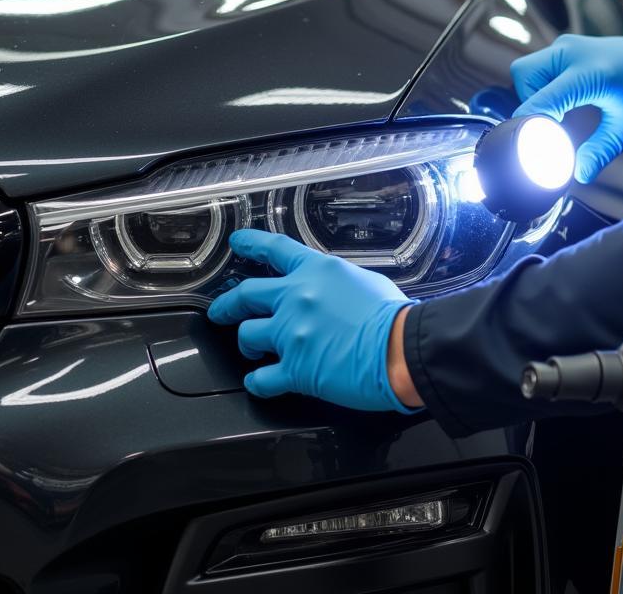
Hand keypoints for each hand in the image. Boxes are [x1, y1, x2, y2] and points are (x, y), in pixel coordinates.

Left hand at [207, 229, 415, 412]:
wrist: (401, 348)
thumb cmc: (392, 316)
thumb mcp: (364, 280)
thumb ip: (337, 283)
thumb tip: (331, 291)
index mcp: (316, 271)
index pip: (274, 249)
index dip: (250, 242)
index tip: (237, 242)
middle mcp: (296, 297)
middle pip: (245, 294)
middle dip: (228, 304)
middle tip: (221, 310)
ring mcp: (291, 333)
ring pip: (247, 335)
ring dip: (246, 344)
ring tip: (252, 352)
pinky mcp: (295, 368)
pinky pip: (261, 378)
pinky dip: (257, 381)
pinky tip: (259, 381)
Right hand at [509, 24, 622, 182]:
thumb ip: (600, 151)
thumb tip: (579, 174)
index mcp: (590, 73)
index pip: (541, 101)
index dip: (532, 127)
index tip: (538, 145)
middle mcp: (572, 53)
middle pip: (523, 77)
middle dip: (530, 104)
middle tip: (552, 123)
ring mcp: (566, 46)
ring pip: (525, 71)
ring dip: (534, 94)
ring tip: (561, 111)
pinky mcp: (564, 46)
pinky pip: (537, 66)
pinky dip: (541, 85)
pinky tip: (565, 99)